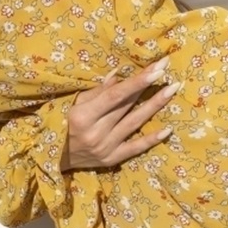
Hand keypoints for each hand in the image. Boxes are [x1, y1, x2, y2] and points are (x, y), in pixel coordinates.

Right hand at [62, 61, 176, 170]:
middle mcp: (95, 132)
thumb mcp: (74, 104)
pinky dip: (152, 139)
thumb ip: (97, 91)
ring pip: (135, 123)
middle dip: (149, 85)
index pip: (115, 95)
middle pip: (127, 105)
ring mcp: (105, 148)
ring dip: (156, 105)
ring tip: (172, 89)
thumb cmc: (64, 124)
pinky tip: (168, 129)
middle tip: (167, 68)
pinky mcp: (112, 160)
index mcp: (83, 115)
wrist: (55, 158)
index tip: (157, 67)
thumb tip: (119, 75)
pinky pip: (136, 148)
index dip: (137, 81)